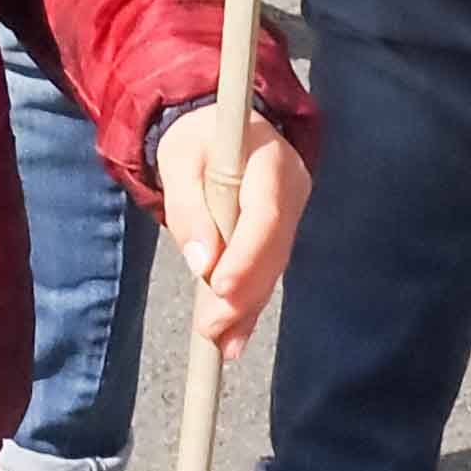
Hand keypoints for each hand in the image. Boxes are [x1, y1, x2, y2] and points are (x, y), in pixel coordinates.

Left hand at [161, 115, 310, 355]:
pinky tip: (234, 339)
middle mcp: (292, 188)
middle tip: (210, 329)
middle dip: (241, 294)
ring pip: (271, 268)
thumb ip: (187, 205)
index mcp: (270, 159)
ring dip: (244, 308)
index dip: (246, 255)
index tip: (219, 287)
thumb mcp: (178, 158)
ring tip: (219, 342)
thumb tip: (200, 263)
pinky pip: (267, 272)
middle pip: (271, 250)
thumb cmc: (196, 139)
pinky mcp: (282, 234)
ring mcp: (292, 213)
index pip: (265, 213)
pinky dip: (248, 305)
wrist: (218, 127)